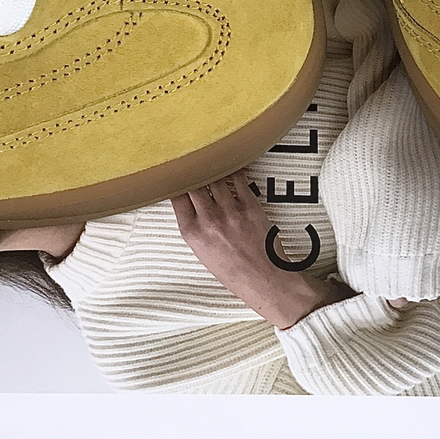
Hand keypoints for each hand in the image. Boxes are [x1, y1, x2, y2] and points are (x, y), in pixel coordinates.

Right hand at [171, 171, 351, 328]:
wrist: (264, 280)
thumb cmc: (234, 271)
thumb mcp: (202, 252)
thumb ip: (193, 226)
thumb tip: (190, 202)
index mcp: (191, 233)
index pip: (176, 195)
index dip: (175, 180)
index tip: (177, 172)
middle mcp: (208, 219)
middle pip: (194, 182)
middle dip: (193, 170)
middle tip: (192, 158)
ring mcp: (230, 211)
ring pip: (215, 176)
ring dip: (213, 167)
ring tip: (211, 158)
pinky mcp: (250, 206)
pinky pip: (238, 178)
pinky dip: (234, 170)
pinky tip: (232, 165)